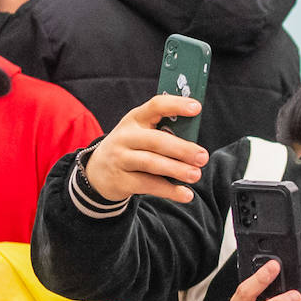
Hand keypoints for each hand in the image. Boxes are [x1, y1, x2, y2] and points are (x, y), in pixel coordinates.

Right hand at [83, 94, 208, 202]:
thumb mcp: (142, 134)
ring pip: (151, 163)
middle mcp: (125, 137)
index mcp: (135, 119)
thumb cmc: (132, 148)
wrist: (97, 171)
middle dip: (181, 149)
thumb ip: (165, 134)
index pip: (155, 106)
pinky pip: (147, 185)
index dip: (176, 105)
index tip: (197, 107)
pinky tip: (186, 194)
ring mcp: (120, 159)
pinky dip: (169, 191)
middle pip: (155, 140)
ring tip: (195, 175)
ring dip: (176, 169)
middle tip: (202, 157)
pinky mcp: (120, 181)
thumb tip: (196, 147)